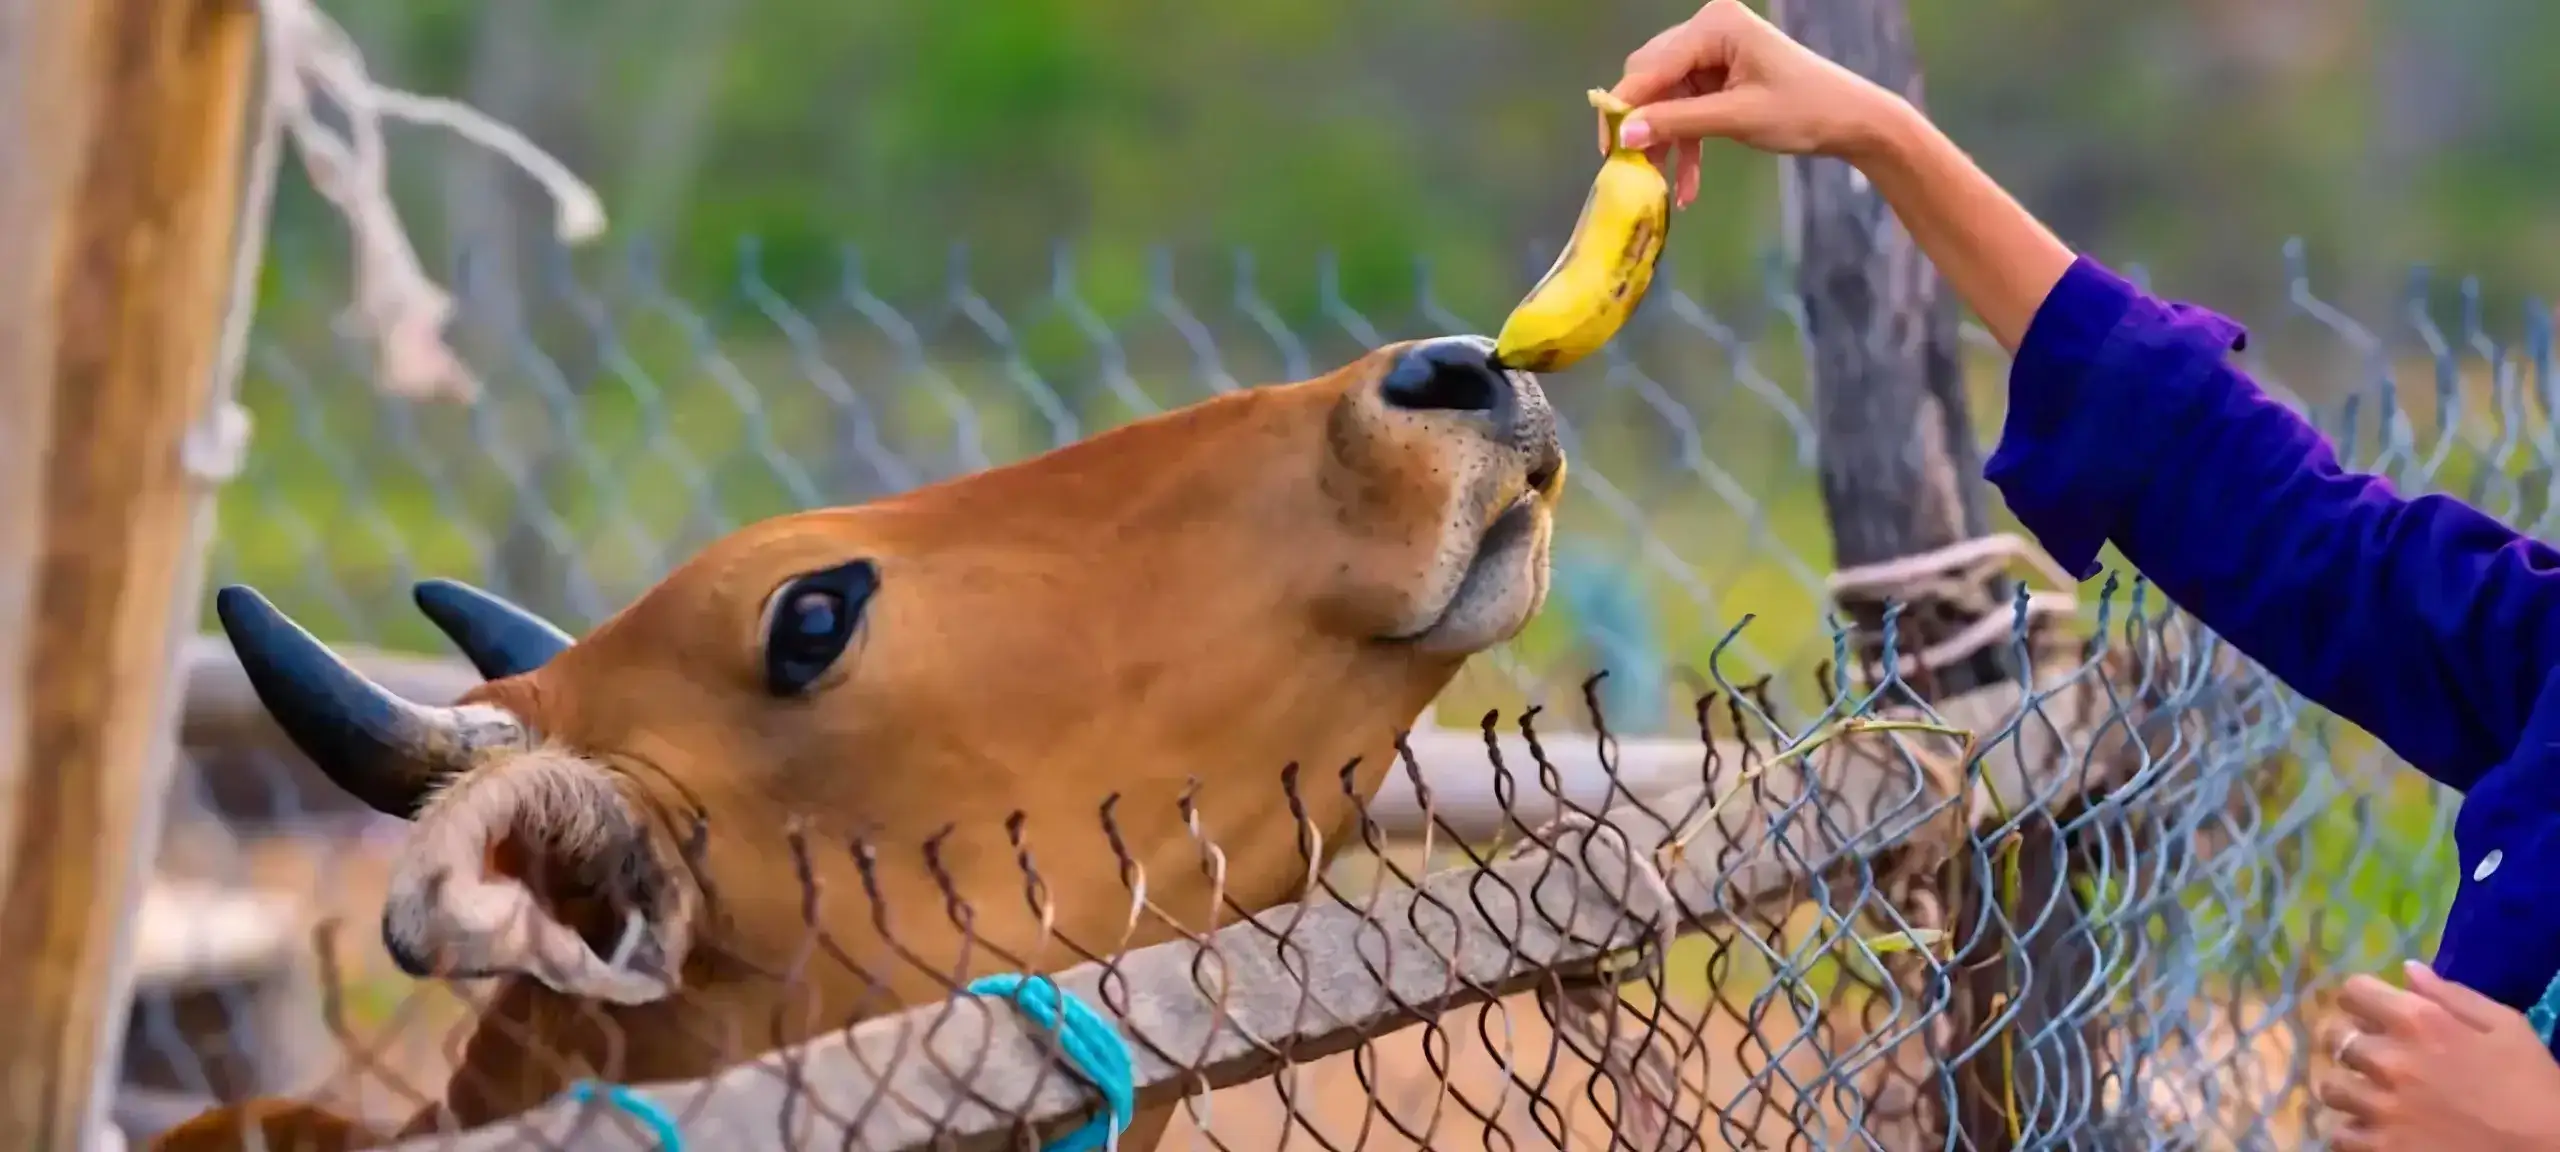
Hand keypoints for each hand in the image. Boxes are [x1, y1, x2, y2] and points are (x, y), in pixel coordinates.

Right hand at [1605, 0, 1909, 207]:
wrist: (1853, 120)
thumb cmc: (1804, 110)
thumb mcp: (1736, 118)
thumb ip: (1678, 124)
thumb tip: (1624, 136)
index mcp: (1715, 25)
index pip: (1652, 66)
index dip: (1626, 107)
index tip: (1606, 148)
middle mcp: (1709, 30)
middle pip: (1652, 79)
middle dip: (1643, 126)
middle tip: (1627, 169)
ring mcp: (1715, 54)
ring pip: (1667, 100)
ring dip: (1665, 143)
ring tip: (1659, 186)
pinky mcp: (1721, 77)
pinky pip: (1689, 110)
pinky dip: (1687, 144)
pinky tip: (1687, 187)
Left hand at [2317, 961, 2559, 1150]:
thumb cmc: (2533, 1087)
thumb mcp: (2507, 1028)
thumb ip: (2451, 995)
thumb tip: (2408, 970)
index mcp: (2419, 1022)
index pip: (2352, 991)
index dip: (2361, 1000)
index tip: (2372, 1013)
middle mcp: (2389, 1059)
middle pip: (2334, 1037)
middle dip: (2351, 1043)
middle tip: (2374, 1058)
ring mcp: (2380, 1107)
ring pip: (2330, 1087)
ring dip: (2349, 1089)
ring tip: (2373, 1097)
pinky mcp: (2381, 1148)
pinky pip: (2339, 1134)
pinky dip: (2354, 1132)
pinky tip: (2378, 1131)